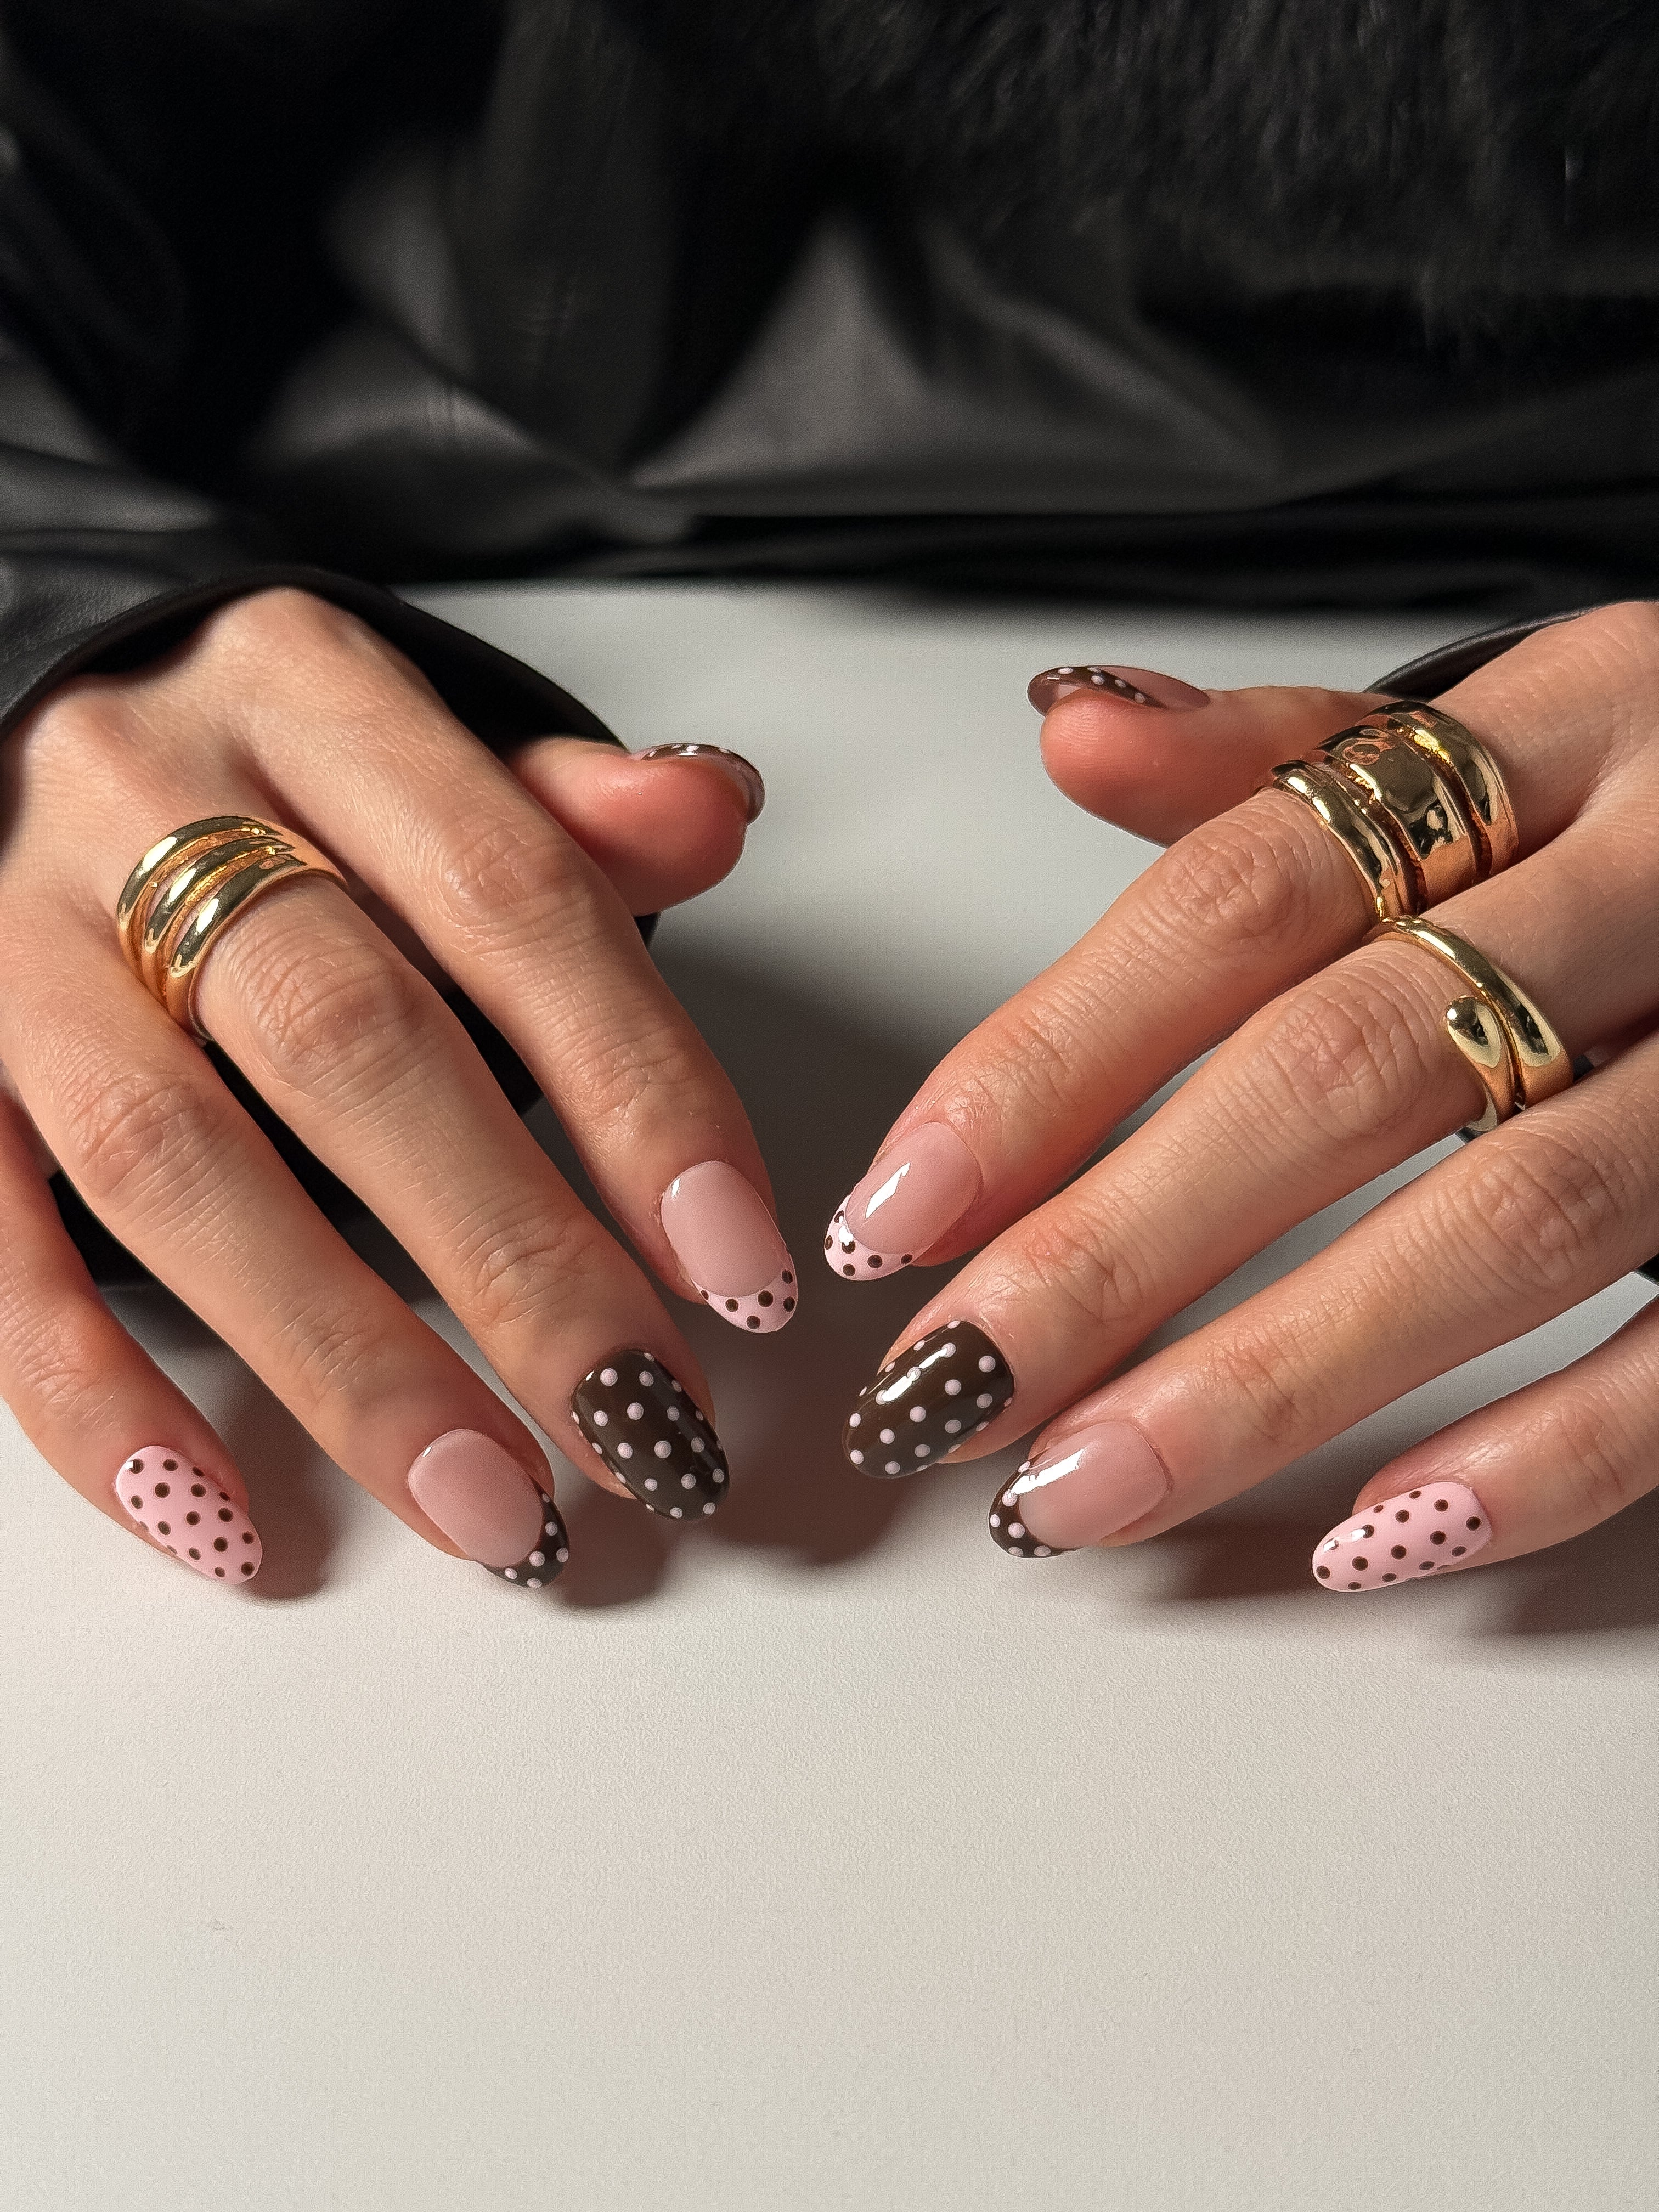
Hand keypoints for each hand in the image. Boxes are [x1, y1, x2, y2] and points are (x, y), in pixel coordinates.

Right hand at [0, 587, 793, 1588]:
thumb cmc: (226, 757)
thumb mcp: (393, 731)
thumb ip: (549, 803)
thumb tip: (711, 813)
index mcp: (306, 698)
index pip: (513, 898)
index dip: (640, 1086)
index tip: (737, 1260)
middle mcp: (143, 800)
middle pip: (353, 1045)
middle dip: (517, 1260)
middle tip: (643, 1426)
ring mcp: (7, 935)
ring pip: (174, 1165)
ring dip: (345, 1360)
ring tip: (491, 1508)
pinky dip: (101, 1400)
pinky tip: (227, 1520)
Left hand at [832, 603, 1658, 1585]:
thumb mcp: (1523, 725)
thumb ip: (1292, 759)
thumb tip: (1072, 735)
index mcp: (1565, 733)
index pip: (1248, 896)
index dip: (1055, 1058)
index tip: (901, 1207)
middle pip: (1345, 1069)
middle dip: (1120, 1245)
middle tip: (945, 1383)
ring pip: (1509, 1219)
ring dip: (1272, 1374)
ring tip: (1079, 1485)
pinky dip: (1539, 1454)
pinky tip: (1367, 1532)